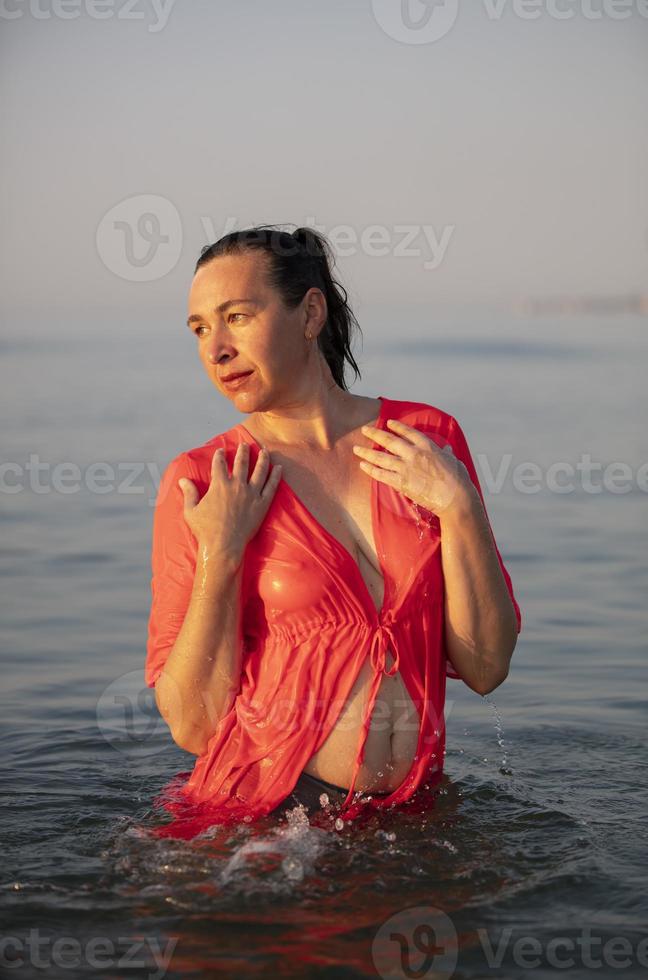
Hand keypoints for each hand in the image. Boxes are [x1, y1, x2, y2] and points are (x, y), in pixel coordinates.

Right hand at [178, 443, 281, 558]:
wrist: (224, 546)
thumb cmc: (205, 530)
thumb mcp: (191, 510)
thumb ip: (189, 493)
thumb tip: (182, 480)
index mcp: (219, 485)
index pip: (219, 464)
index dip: (220, 455)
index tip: (221, 450)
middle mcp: (236, 485)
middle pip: (241, 463)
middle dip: (243, 451)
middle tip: (245, 445)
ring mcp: (251, 494)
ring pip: (259, 470)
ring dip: (262, 458)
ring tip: (264, 450)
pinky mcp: (262, 504)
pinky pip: (272, 486)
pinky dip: (276, 475)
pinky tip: (279, 467)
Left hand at [352, 419, 476, 516]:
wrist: (455, 498)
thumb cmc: (459, 481)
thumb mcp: (454, 461)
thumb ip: (447, 454)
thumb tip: (447, 449)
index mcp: (428, 446)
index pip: (409, 432)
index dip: (397, 427)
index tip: (388, 422)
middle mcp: (414, 454)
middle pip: (389, 441)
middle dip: (375, 434)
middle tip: (364, 430)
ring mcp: (406, 468)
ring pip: (381, 457)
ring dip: (367, 452)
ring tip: (356, 449)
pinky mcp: (401, 482)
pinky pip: (382, 474)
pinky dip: (371, 469)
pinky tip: (362, 465)